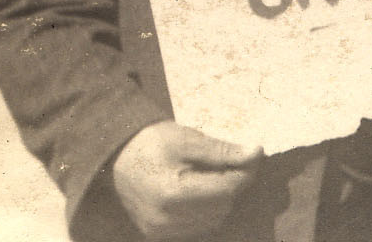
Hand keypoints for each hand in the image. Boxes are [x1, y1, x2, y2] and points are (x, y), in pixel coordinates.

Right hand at [110, 122, 259, 239]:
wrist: (116, 159)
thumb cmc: (151, 143)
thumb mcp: (186, 139)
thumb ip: (221, 151)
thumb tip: (256, 153)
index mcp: (173, 194)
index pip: (226, 191)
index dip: (245, 173)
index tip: (253, 155)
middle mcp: (166, 220)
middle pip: (222, 207)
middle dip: (233, 185)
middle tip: (233, 163)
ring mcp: (161, 232)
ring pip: (213, 221)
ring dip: (221, 200)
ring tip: (212, 176)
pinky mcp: (158, 236)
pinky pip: (197, 228)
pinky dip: (206, 211)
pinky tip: (200, 192)